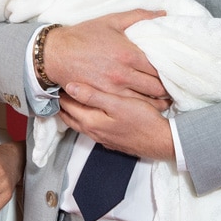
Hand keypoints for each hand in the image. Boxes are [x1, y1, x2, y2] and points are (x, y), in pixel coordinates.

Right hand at [43, 10, 168, 100]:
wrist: (56, 53)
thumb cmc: (83, 36)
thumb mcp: (111, 20)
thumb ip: (139, 16)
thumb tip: (162, 14)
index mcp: (128, 53)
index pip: (159, 67)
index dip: (170, 71)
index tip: (175, 71)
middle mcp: (123, 74)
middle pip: (156, 87)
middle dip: (167, 88)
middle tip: (173, 86)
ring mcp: (114, 89)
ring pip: (146, 101)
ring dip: (158, 101)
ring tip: (166, 98)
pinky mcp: (104, 98)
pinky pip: (130, 107)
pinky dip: (142, 107)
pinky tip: (147, 105)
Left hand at [59, 83, 174, 160]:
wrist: (162, 142)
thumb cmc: (142, 120)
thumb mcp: (117, 103)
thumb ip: (93, 96)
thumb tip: (70, 86)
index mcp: (91, 121)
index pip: (68, 105)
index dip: (61, 92)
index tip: (57, 78)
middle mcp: (93, 132)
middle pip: (70, 116)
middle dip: (63, 102)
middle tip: (58, 86)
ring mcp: (102, 137)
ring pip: (79, 122)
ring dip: (73, 110)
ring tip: (70, 96)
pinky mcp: (111, 139)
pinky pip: (90, 127)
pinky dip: (84, 117)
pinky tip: (90, 110)